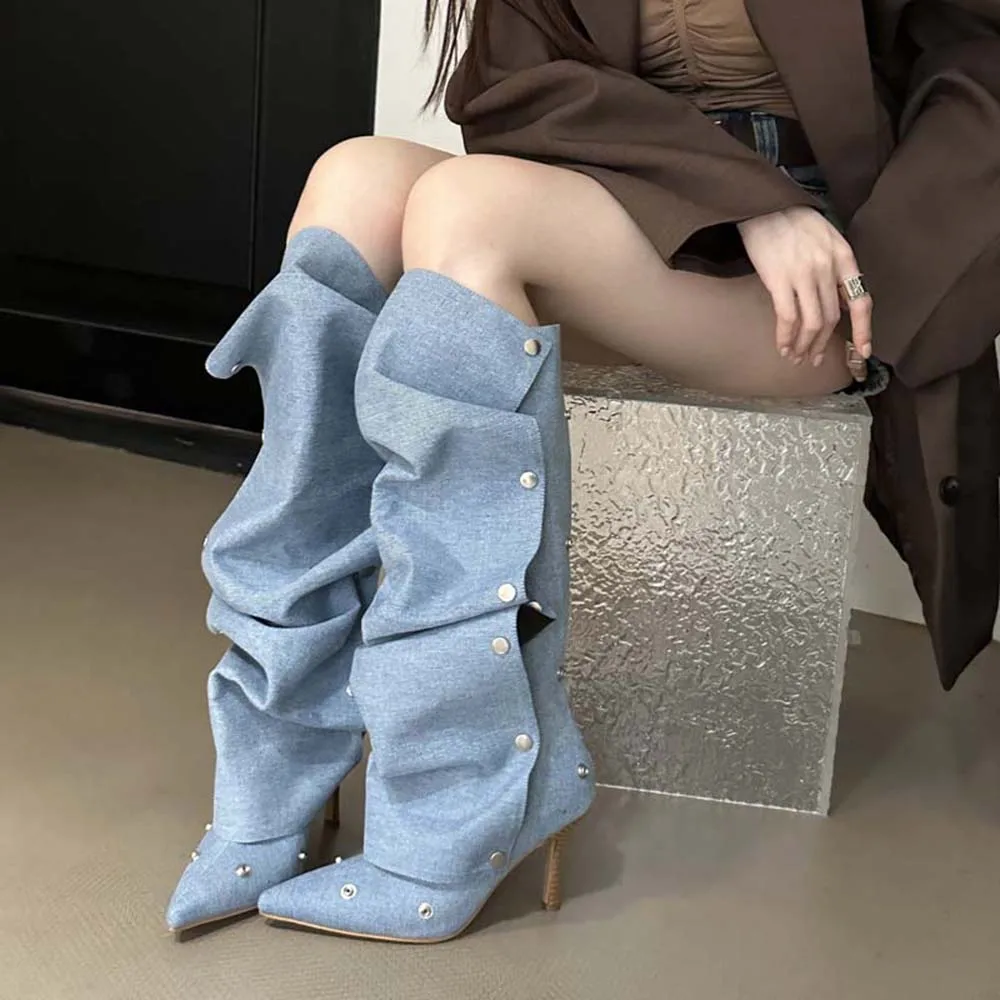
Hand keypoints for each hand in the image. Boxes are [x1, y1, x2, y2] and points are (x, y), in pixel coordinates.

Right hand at [738, 206, 872, 366]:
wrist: (764, 204)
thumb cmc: (792, 222)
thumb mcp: (826, 239)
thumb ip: (835, 268)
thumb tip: (839, 302)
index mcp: (843, 257)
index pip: (860, 301)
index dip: (863, 330)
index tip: (863, 351)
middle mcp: (827, 267)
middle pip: (831, 318)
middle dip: (823, 344)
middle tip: (814, 359)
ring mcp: (803, 274)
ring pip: (811, 323)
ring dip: (805, 346)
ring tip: (797, 357)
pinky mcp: (778, 279)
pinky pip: (787, 317)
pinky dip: (786, 337)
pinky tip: (783, 346)